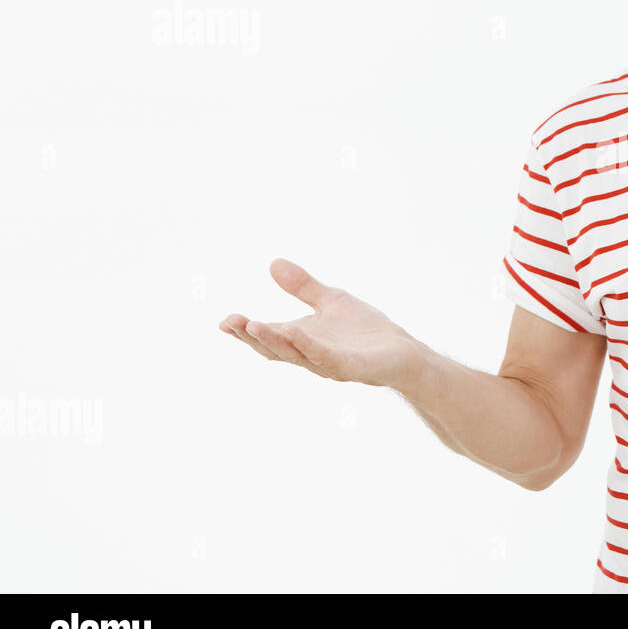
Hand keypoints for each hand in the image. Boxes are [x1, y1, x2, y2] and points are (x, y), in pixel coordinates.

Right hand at [219, 258, 419, 389]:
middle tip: (230, 322)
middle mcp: (310, 356)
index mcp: (302, 342)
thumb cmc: (365, 331)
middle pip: (275, 349)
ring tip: (252, 325)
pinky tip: (293, 330)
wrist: (402, 352)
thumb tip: (273, 262)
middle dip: (251, 337)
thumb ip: (303, 286)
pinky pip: (325, 356)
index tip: (224, 321)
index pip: (268, 338)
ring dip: (273, 341)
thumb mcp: (330, 301)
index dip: (245, 333)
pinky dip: (307, 344)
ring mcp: (329, 363)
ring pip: (295, 354)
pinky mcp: (351, 366)